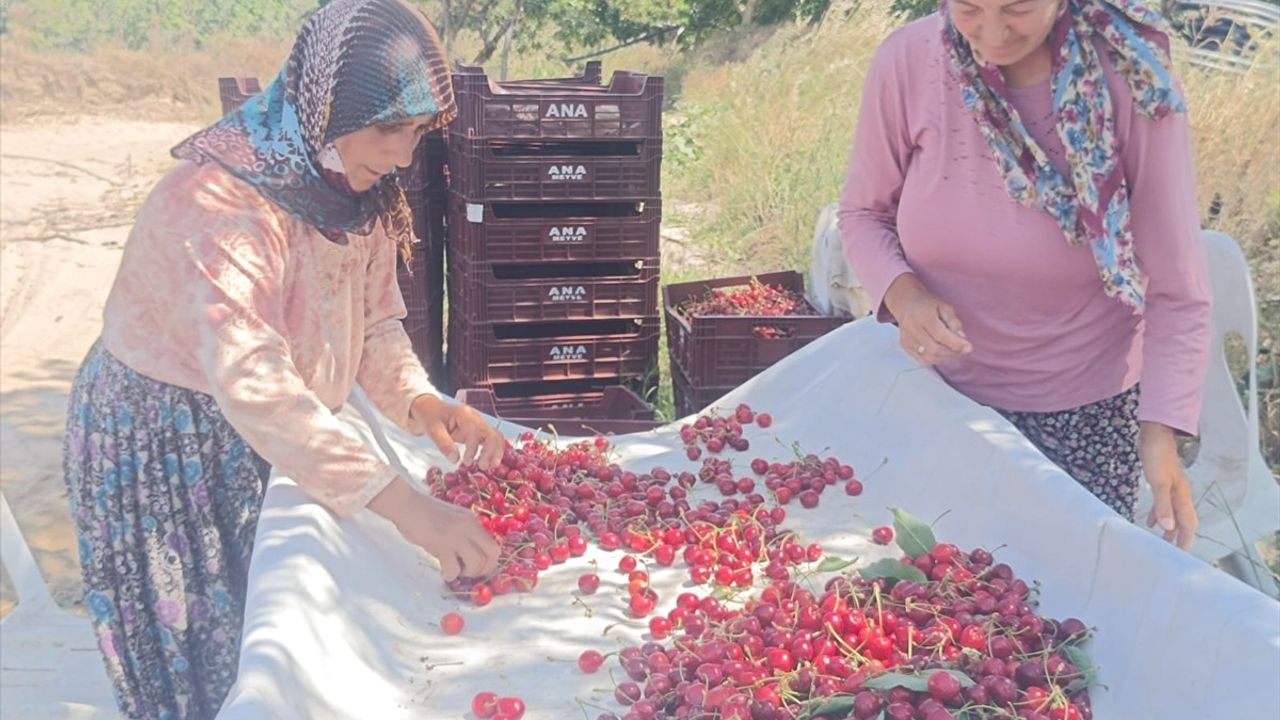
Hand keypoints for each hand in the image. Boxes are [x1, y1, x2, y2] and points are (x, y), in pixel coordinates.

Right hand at [368, 477, 500, 580]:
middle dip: (484, 570)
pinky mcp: (442, 543)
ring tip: (454, 570)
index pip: (494, 545)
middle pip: (492, 554)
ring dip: (466, 573)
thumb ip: (463, 535)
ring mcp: (457, 534)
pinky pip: (454, 568)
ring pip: (476, 563)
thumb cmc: (423, 514)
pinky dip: (449, 574)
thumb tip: (468, 558)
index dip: (490, 562)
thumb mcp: (452, 520)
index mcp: (472, 521)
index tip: (478, 569)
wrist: (406, 504)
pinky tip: (442, 571)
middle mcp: (469, 526)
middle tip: (468, 573)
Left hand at [410, 394, 504, 469]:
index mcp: (464, 414)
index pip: (475, 431)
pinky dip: (494, 451)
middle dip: (490, 451)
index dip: (472, 448)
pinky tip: (491, 462)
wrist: (431, 409)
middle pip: (491, 433)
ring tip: (491, 467)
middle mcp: (476, 417)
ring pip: (495, 437)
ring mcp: (479, 424)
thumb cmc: (431, 417)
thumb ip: (443, 444)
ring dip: (495, 452)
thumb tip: (455, 460)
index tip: (465, 462)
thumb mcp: (432, 429)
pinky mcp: (479, 431)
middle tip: (483, 467)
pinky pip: (492, 440)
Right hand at [883, 273, 972, 364]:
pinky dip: (935, 359)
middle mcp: (911, 328)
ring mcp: (906, 339)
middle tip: (963, 350)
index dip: (955, 343)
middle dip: (951, 352)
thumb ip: (954, 322)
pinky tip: (942, 353)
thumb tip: (961, 339)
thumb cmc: (927, 305)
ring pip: (928, 356)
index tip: (968, 348)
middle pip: (933, 348)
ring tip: (953, 351)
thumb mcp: (945, 307)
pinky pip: (922, 360)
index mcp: (922, 315)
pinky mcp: (905, 346)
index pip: (939, 334)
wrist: (907, 304)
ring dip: (944, 357)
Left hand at [1139, 422, 1197, 549]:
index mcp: (1182, 495)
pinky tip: (1151, 520)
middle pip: (1183, 519)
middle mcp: (1180, 493)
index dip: (1186, 538)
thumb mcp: (1158, 483)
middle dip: (1178, 535)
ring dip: (1169, 526)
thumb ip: (1162, 505)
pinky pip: (1163, 504)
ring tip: (1162, 539)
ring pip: (1173, 512)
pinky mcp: (1162, 482)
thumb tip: (1167, 526)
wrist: (1154, 436)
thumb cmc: (1157, 457)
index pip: (1188, 522)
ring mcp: (1171, 487)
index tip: (1181, 552)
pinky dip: (1159, 514)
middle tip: (1171, 550)